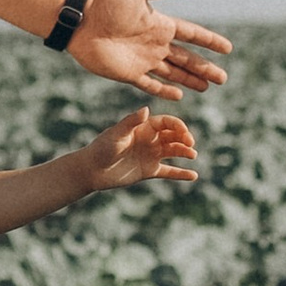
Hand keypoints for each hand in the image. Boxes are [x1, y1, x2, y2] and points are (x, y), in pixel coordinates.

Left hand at [72, 0, 229, 98]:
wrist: (81, 22)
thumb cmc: (108, 3)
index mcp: (160, 24)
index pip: (192, 34)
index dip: (209, 41)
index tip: (227, 48)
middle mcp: (155, 43)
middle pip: (187, 59)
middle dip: (205, 68)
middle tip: (223, 78)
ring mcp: (143, 60)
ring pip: (173, 73)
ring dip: (191, 80)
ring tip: (208, 87)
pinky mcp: (130, 74)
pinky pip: (151, 85)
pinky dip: (165, 91)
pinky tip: (179, 95)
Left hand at [78, 108, 197, 193]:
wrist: (92, 170)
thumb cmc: (102, 148)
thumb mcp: (117, 134)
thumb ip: (131, 122)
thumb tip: (147, 109)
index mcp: (143, 127)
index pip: (166, 123)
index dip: (177, 126)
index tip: (185, 133)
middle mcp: (149, 139)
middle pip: (173, 136)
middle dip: (184, 138)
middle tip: (190, 145)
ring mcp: (150, 155)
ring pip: (173, 152)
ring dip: (185, 152)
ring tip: (193, 155)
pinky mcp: (149, 171)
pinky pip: (169, 172)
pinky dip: (181, 174)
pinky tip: (193, 176)